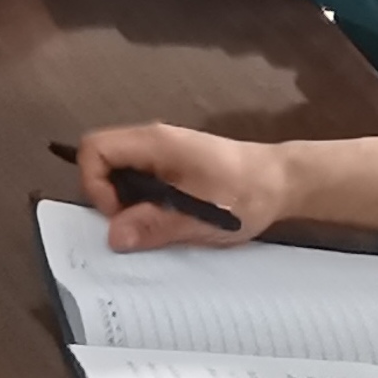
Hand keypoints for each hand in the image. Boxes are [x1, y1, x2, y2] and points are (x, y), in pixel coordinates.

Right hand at [68, 124, 377, 248]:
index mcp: (153, 143)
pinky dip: (143, 202)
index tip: (123, 215)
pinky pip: (139, 179)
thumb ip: (155, 225)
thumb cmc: (244, 194)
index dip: (95, 185)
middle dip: (110, 198)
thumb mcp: (200, 216)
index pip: (94, 150)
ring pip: (120, 173)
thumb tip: (113, 237)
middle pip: (102, 161)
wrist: (283, 182)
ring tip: (158, 224)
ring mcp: (160, 152)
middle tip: (139, 225)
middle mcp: (150, 141)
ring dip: (128, 203)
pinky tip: (169, 219)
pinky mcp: (171, 165)